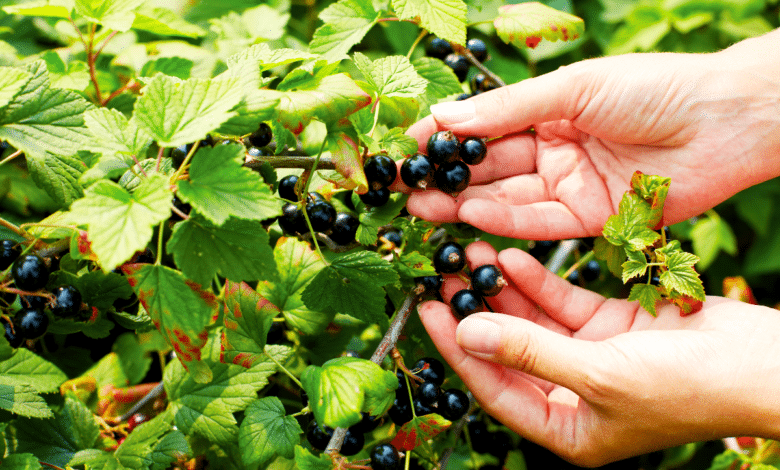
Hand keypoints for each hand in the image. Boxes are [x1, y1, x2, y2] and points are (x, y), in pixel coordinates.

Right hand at [394, 31, 779, 239]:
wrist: (721, 122)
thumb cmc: (652, 88)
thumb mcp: (571, 89)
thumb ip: (507, 111)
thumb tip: (445, 117)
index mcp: (548, 111)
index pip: (485, 127)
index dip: (447, 138)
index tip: (408, 147)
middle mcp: (553, 150)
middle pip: (490, 168)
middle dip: (446, 176)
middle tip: (404, 186)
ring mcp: (568, 185)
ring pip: (505, 198)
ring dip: (463, 202)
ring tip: (422, 205)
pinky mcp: (587, 218)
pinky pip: (536, 221)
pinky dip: (502, 219)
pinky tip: (468, 214)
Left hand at [419, 241, 779, 465]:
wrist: (761, 362)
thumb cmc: (690, 387)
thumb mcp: (599, 375)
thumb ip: (530, 352)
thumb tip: (469, 334)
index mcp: (566, 427)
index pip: (493, 386)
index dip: (456, 348)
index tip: (427, 309)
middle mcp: (571, 394)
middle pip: (506, 349)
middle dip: (474, 311)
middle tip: (442, 274)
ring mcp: (589, 357)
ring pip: (530, 320)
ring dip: (501, 289)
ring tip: (469, 253)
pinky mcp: (608, 327)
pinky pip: (560, 301)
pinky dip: (536, 280)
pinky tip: (509, 257)